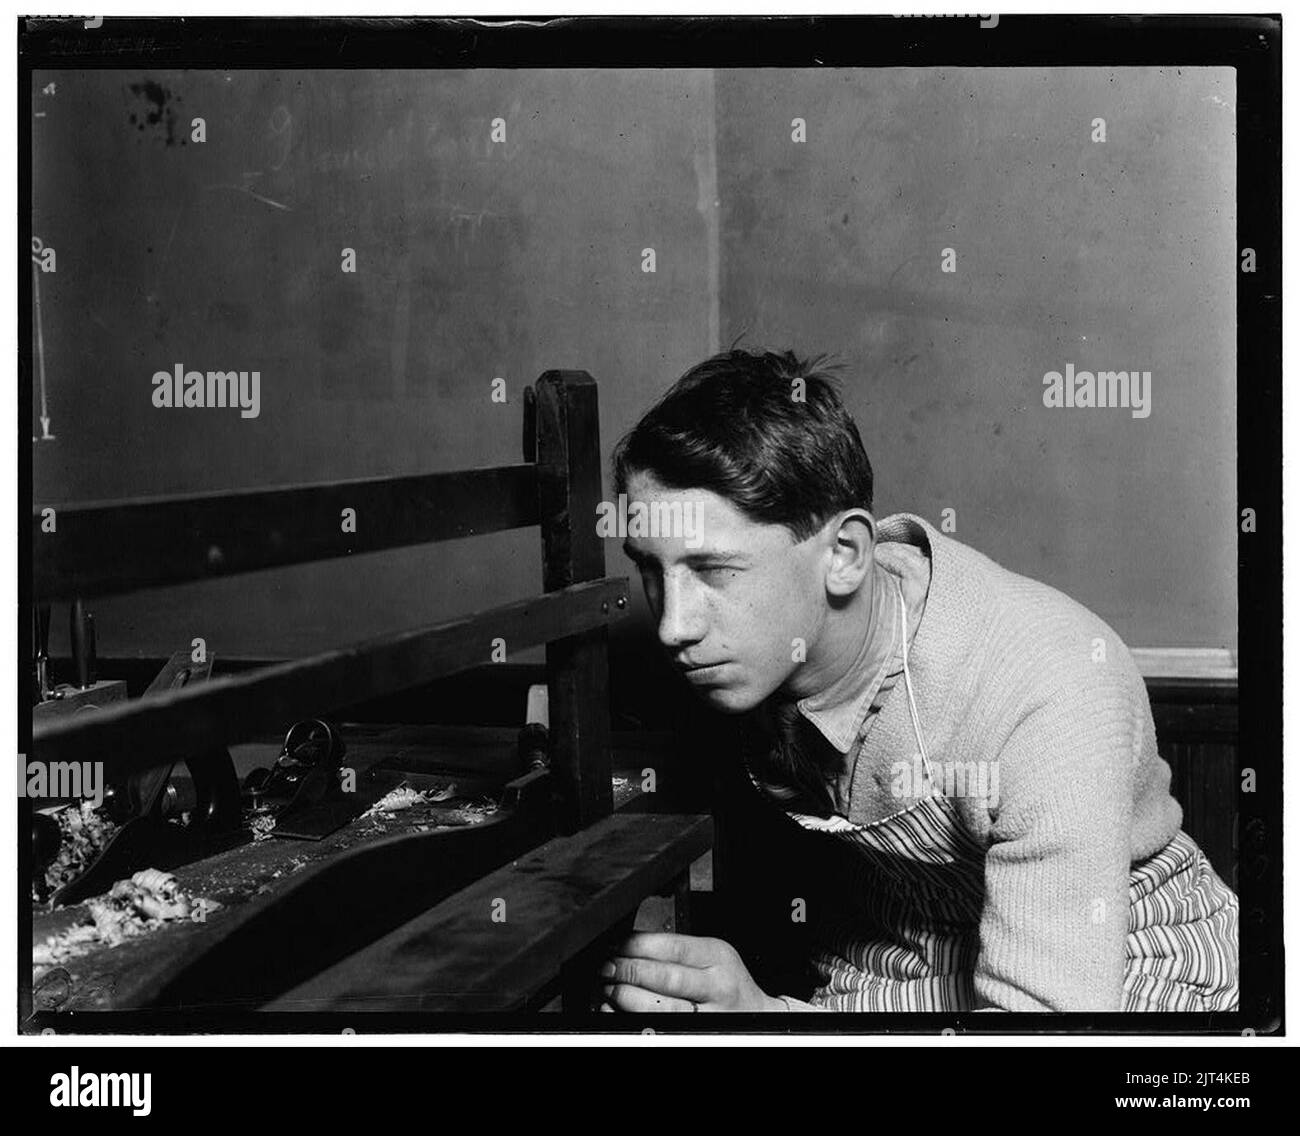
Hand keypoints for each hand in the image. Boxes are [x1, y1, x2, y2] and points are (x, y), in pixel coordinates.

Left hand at [599, 932, 784, 1012]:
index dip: (638, 946)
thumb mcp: (712, 957)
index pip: (672, 947)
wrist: (759, 1016)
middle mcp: (717, 986)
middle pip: (665, 977)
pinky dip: (637, 1022)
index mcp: (717, 956)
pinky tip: (621, 1014)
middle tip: (608, 968)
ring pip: (662, 1008)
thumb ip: (678, 952)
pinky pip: (663, 1029)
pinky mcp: (700, 1034)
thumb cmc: (728, 984)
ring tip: (611, 990)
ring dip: (628, 998)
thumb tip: (629, 947)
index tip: (617, 946)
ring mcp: (710, 1015)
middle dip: (629, 971)